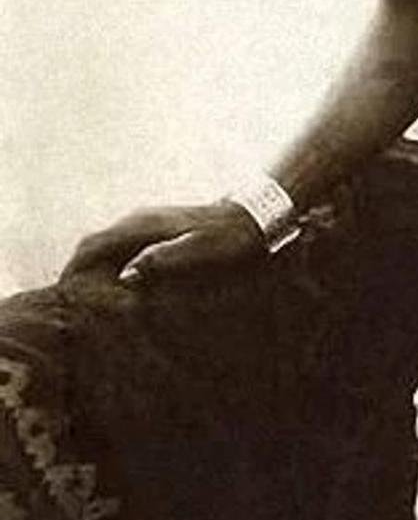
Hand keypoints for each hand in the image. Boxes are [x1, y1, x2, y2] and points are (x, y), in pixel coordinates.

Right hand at [60, 201, 266, 286]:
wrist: (252, 218)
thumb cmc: (228, 238)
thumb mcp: (200, 251)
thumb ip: (166, 259)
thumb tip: (130, 274)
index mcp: (143, 225)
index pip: (94, 245)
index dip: (74, 270)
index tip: (62, 295)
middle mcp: (140, 220)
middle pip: (95, 243)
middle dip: (77, 269)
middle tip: (67, 301)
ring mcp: (149, 222)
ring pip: (107, 244)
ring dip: (91, 267)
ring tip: (84, 297)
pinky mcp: (158, 229)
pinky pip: (121, 246)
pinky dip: (108, 263)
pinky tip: (114, 283)